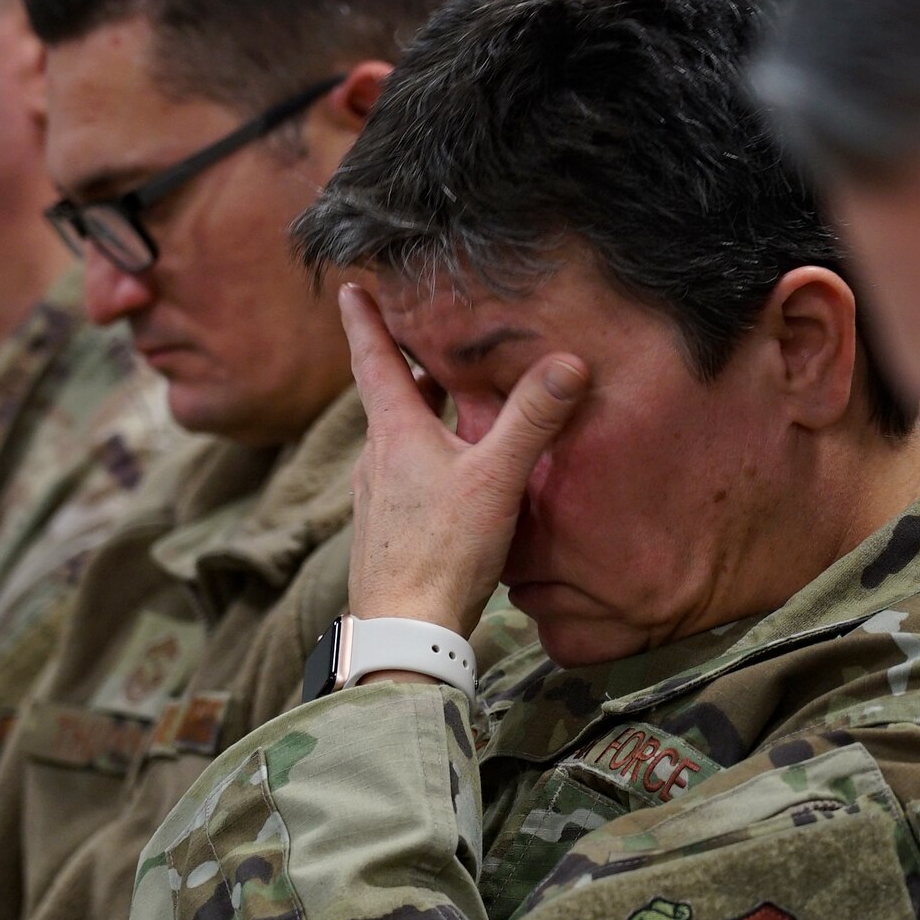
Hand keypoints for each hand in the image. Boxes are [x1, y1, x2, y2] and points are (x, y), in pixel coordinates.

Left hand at [340, 283, 588, 636]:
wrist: (405, 631)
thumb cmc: (443, 550)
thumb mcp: (496, 477)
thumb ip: (532, 419)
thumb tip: (569, 362)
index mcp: (394, 433)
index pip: (373, 360)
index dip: (364, 321)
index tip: (349, 288)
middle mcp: (376, 460)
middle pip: (387, 399)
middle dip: (406, 367)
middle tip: (422, 338)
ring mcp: (376, 499)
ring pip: (396, 440)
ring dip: (417, 414)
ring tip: (445, 401)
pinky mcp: (386, 532)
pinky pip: (403, 477)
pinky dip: (422, 457)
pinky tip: (451, 476)